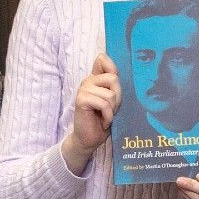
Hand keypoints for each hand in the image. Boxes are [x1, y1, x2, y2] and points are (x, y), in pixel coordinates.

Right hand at [63, 54, 121, 172]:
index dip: (112, 68)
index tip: (113, 87)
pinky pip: (103, 104)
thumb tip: (117, 70)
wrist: (89, 139)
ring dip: (112, 110)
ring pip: (110, 94)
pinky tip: (103, 122)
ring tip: (106, 116)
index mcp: (95, 79)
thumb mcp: (113, 101)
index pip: (102, 59)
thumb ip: (114, 85)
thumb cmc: (103, 120)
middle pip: (113, 78)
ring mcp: (83, 89)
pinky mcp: (81, 100)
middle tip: (111, 109)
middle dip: (117, 98)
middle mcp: (88, 81)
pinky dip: (107, 116)